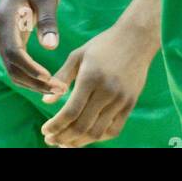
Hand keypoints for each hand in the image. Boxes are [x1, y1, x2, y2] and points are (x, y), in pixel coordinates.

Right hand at [0, 0, 64, 96]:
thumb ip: (47, 20)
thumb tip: (51, 47)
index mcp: (5, 20)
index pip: (14, 53)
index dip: (30, 69)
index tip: (49, 78)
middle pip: (12, 67)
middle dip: (34, 82)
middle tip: (59, 91)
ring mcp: (1, 37)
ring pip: (12, 69)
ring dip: (32, 82)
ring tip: (57, 89)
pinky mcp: (8, 40)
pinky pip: (16, 63)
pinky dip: (30, 75)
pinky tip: (49, 80)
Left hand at [40, 20, 158, 147]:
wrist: (137, 38)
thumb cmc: (103, 44)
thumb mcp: (78, 55)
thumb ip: (61, 78)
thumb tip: (46, 102)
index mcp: (90, 77)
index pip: (70, 112)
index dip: (55, 126)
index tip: (44, 130)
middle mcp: (107, 91)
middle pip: (82, 126)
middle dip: (62, 137)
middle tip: (50, 140)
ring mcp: (121, 99)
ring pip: (97, 132)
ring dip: (78, 142)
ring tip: (65, 143)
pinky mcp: (130, 104)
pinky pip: (113, 130)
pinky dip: (98, 138)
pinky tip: (86, 137)